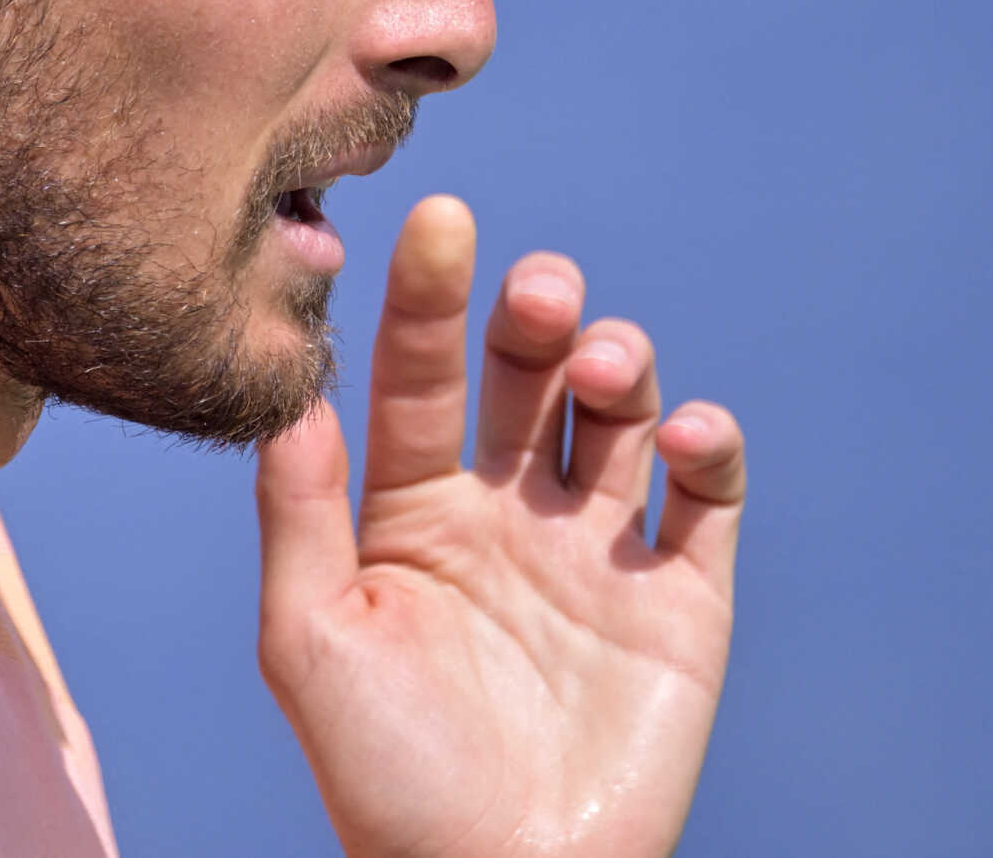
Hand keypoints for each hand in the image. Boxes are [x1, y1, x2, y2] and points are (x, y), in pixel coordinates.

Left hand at [255, 196, 745, 857]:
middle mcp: (506, 512)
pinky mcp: (680, 599)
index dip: (427, 296)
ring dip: (618, 365)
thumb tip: (285, 390)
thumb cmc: (384, 779)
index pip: (419, 375)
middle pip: (529, 375)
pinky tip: (683, 434)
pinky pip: (706, 498)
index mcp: (413, 511)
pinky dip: (707, 445)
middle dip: (538, 315)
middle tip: (540, 294)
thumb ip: (298, 513)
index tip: (440, 214)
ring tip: (602, 369)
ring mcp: (595, 550)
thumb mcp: (312, 639)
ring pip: (618, 415)